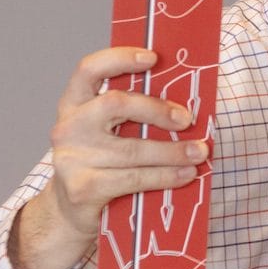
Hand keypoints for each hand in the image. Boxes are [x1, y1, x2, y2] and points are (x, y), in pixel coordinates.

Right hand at [9, 48, 206, 268]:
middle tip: (187, 119)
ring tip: (200, 152)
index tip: (153, 57)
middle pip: (116, 105)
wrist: (71, 211)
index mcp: (73, 104)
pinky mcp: (83, 187)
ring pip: (133, 149)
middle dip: (157, 109)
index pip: (89, 69)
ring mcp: (72, 158)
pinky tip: (186, 175)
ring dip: (173, 151)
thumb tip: (184, 104)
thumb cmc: (101, 163)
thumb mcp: (108, 133)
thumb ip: (130, 114)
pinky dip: (165, 176)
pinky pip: (134, 178)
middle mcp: (68, 127)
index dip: (120, 58)